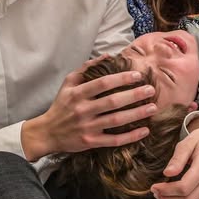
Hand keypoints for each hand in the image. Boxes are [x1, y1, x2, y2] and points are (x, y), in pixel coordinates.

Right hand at [21, 56, 156, 160]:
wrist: (46, 133)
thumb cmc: (61, 105)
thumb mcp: (68, 83)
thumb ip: (86, 69)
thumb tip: (107, 56)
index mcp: (78, 94)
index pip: (102, 83)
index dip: (121, 78)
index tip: (138, 75)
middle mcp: (83, 110)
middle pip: (112, 102)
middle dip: (134, 95)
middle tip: (151, 90)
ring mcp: (87, 127)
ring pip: (116, 121)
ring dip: (136, 114)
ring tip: (153, 108)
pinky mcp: (90, 142)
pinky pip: (113, 140)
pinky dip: (130, 136)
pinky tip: (144, 130)